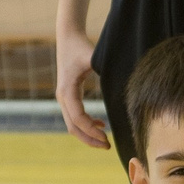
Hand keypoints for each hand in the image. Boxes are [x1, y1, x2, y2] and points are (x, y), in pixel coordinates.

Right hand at [55, 24, 107, 149]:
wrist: (68, 38)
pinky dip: (86, 125)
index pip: (78, 118)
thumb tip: (122, 79)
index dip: (91, 131)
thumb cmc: (81, 46)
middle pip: (73, 127)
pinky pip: (74, 117)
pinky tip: (101, 124)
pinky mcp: (67, 96)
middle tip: (108, 146)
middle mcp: (62, 97)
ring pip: (72, 125)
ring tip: (104, 141)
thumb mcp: (93, 57)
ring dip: (87, 135)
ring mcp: (63, 98)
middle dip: (89, 139)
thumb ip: (103, 68)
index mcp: (67, 91)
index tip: (107, 137)